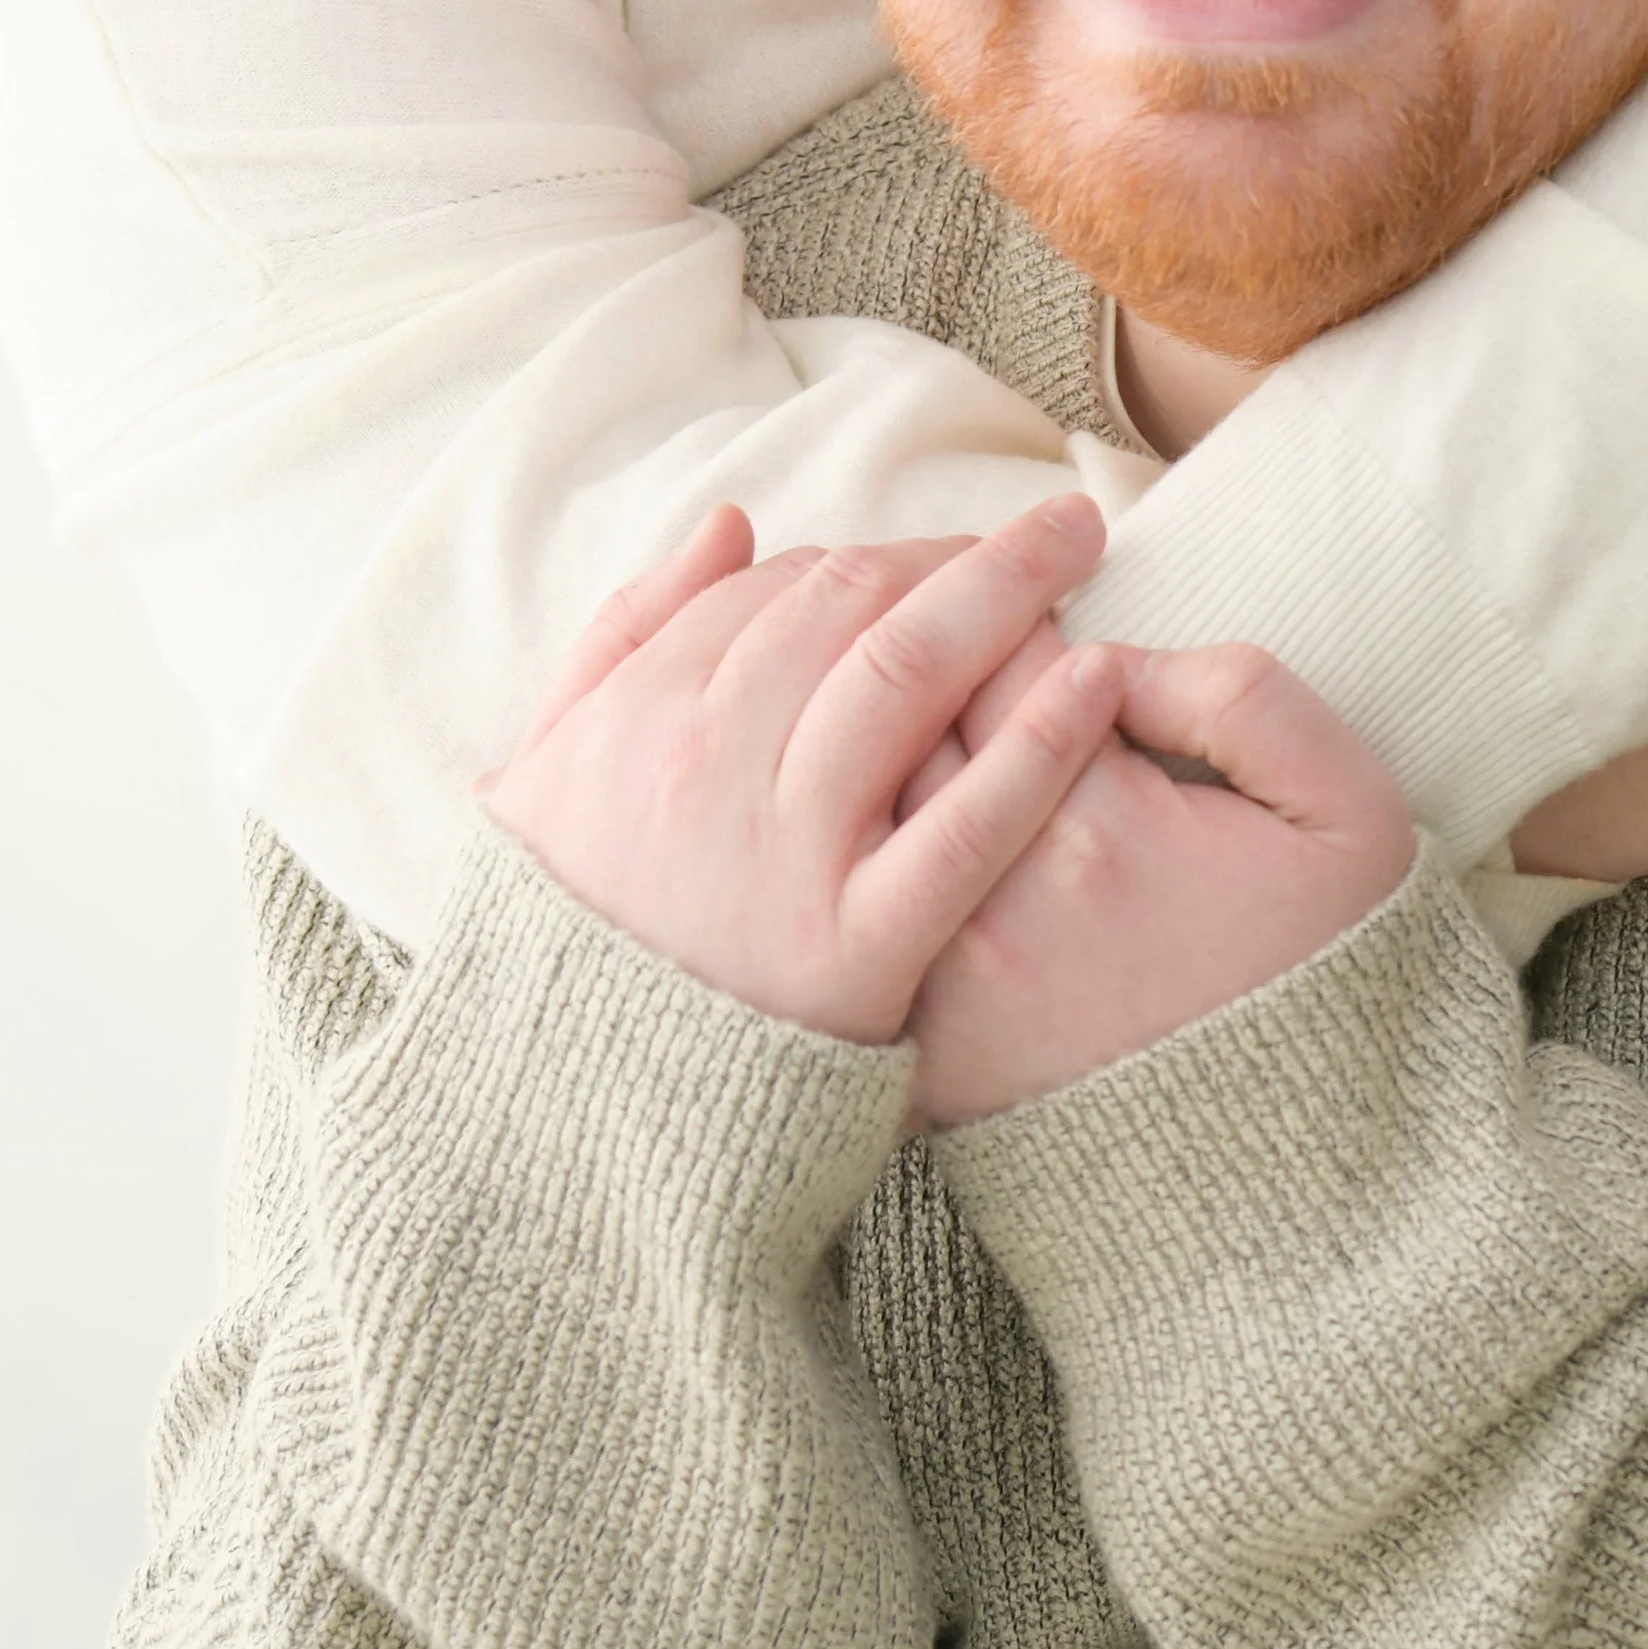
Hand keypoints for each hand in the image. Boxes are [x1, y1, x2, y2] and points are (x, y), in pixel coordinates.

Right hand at [487, 498, 1128, 1042]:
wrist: (563, 1124)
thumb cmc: (568, 938)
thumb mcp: (545, 772)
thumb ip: (626, 634)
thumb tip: (730, 524)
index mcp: (642, 713)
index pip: (785, 587)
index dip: (880, 557)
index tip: (945, 557)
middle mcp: (711, 764)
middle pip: (857, 609)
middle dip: (961, 552)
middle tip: (1052, 528)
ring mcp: (786, 857)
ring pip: (907, 677)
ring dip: (1008, 592)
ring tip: (1082, 552)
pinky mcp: (855, 952)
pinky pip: (965, 826)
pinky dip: (1039, 742)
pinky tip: (1101, 682)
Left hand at [903, 634, 1415, 1128]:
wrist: (1307, 1179)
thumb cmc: (1328, 969)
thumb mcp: (1344, 809)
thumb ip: (1238, 696)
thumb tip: (1111, 656)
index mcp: (1100, 826)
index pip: (998, 648)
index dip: (1009, 595)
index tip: (1031, 594)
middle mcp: (999, 904)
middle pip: (905, 719)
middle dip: (921, 654)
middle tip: (951, 627)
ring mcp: (948, 987)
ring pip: (859, 812)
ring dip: (874, 748)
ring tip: (909, 707)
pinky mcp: (925, 1055)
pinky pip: (854, 920)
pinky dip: (857, 859)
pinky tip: (883, 822)